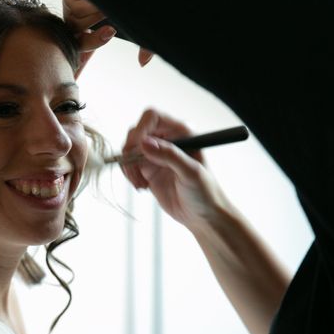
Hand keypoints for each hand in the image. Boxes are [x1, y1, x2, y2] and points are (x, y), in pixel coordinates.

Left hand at [57, 0, 153, 76]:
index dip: (94, 42)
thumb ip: (143, 44)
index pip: (82, 41)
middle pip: (77, 33)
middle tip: (110, 27)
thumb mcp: (136, 23)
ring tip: (106, 2)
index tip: (111, 32)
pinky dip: (90, 4)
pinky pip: (75, 8)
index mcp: (89, 21)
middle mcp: (77, 11)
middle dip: (94, 34)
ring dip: (96, 14)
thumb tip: (143, 63)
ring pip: (77, 20)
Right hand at [121, 109, 230, 229]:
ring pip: (129, 149)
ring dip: (129, 166)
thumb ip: (169, 156)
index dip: (141, 129)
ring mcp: (155, 155)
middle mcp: (166, 140)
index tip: (138, 147)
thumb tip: (144, 143)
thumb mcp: (191, 173)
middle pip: (136, 132)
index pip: (153, 117)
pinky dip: (129, 175)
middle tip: (136, 170)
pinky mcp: (148, 169)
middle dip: (131, 151)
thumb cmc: (205, 192)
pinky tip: (142, 187)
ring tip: (140, 184)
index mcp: (181, 133)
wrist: (203, 215)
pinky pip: (129, 165)